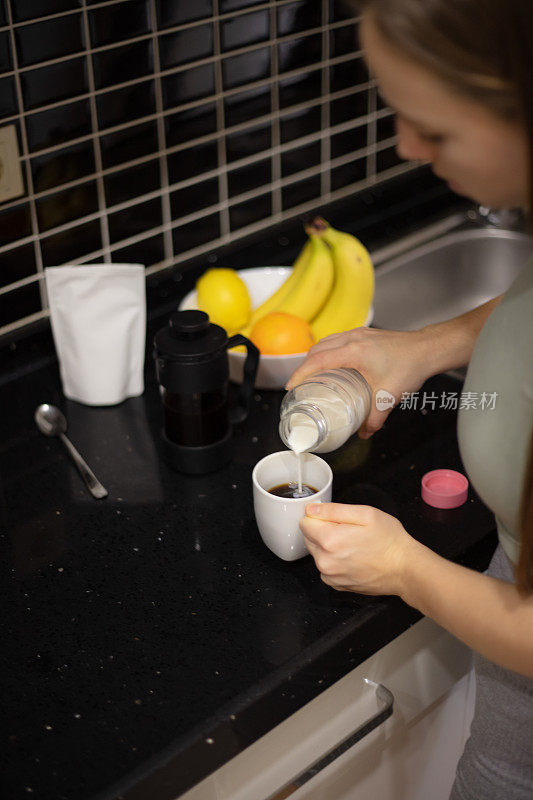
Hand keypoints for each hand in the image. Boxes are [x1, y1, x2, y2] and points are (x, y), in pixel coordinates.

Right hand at [286, 327, 432, 438]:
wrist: (427, 349)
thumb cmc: (410, 366)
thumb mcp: (389, 396)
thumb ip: (375, 418)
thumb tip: (364, 433)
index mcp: (353, 351)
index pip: (317, 360)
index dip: (301, 373)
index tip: (292, 386)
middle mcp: (352, 338)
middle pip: (317, 349)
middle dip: (304, 366)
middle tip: (300, 384)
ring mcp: (358, 334)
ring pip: (326, 342)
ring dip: (315, 356)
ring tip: (313, 374)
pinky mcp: (364, 334)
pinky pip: (337, 339)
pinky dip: (328, 350)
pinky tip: (333, 364)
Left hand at [300, 502, 418, 595]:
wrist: (405, 569)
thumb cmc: (389, 541)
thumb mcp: (365, 514)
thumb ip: (333, 510)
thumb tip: (311, 510)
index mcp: (329, 540)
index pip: (305, 522)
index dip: (320, 517)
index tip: (336, 518)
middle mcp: (325, 561)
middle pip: (309, 538)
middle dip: (323, 531)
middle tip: (349, 531)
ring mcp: (330, 576)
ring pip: (317, 553)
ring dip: (329, 547)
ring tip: (354, 545)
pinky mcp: (336, 585)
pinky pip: (326, 567)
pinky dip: (335, 561)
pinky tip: (353, 558)